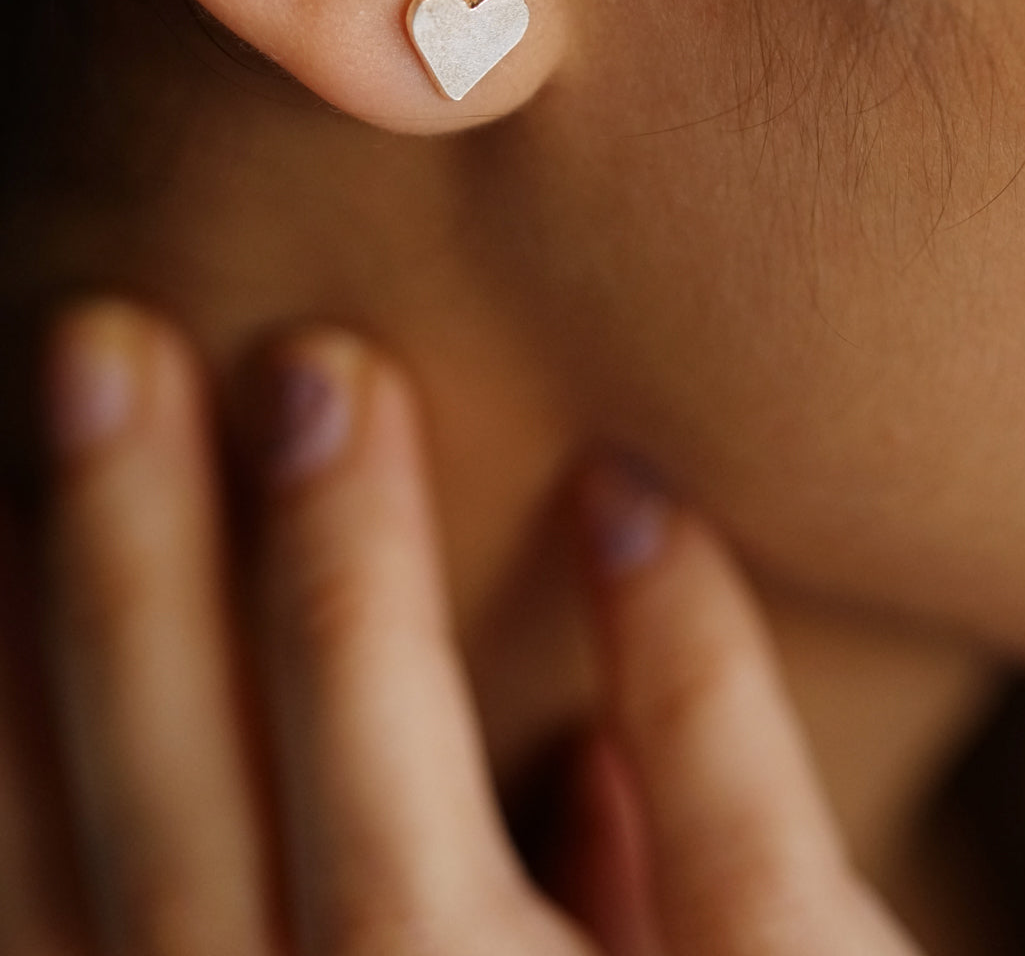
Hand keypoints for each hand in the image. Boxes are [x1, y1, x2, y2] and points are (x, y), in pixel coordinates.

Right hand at [0, 300, 924, 954]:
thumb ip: (539, 916)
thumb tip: (554, 750)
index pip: (82, 905)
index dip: (34, 695)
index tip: (15, 500)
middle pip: (179, 849)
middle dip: (124, 581)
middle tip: (110, 344)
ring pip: (390, 840)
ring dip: (338, 579)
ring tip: (326, 366)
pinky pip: (735, 854)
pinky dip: (676, 656)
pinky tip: (628, 485)